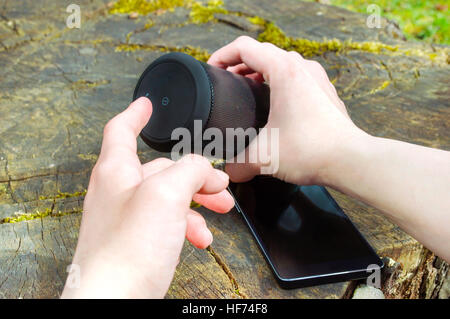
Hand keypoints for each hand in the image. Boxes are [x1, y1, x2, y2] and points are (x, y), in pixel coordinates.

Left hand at [61, 97, 233, 297]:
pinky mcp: (135, 243)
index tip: (147, 104)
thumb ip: (189, 170)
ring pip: (169, 198)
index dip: (136, 113)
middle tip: (220, 185)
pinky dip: (187, 226)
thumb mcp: (166, 195)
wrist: (113, 302)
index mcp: (117, 171)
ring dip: (198, 203)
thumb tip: (204, 168)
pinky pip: (166, 224)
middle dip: (195, 174)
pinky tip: (201, 238)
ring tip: (220, 212)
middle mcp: (118, 192)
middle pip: (161, 169)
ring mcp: (126, 219)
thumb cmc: (127, 252)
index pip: (121, 130)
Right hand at [208, 36, 363, 185]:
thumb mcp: (263, 157)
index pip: (244, 47)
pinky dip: (279, 83)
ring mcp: (316, 79)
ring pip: (281, 63)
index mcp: (284, 71)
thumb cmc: (314, 150)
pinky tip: (274, 106)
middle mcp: (302, 68)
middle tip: (226, 82)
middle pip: (262, 53)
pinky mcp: (324, 92)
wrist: (351, 160)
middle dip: (239, 65)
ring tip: (247, 90)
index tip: (212, 70)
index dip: (222, 56)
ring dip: (260, 73)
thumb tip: (228, 170)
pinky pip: (296, 77)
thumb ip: (237, 163)